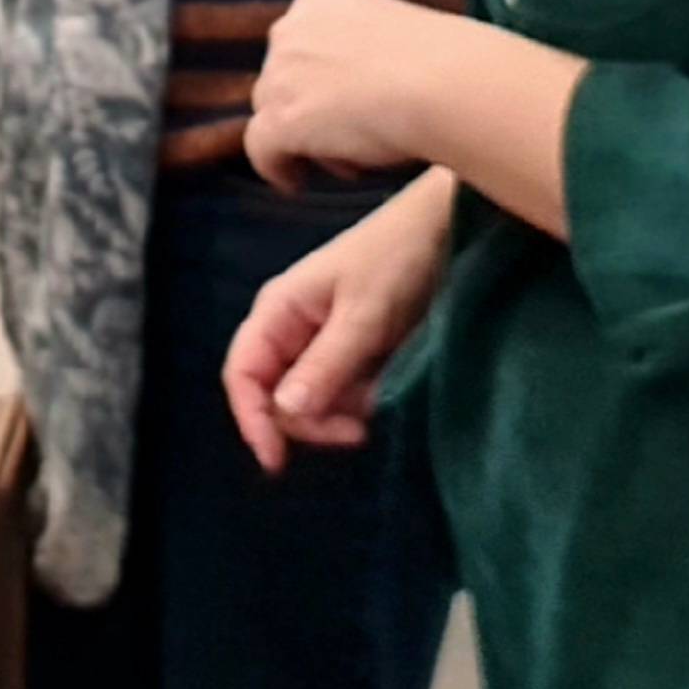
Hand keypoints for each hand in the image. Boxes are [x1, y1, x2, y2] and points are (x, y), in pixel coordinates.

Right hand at [223, 171, 454, 474]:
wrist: (446, 227)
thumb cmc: (398, 259)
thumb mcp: (365, 317)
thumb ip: (325, 365)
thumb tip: (284, 412)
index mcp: (279, 310)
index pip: (242, 373)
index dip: (252, 418)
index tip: (277, 461)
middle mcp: (291, 326)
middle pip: (274, 393)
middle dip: (308, 420)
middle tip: (357, 431)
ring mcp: (321, 337)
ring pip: (310, 396)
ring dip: (339, 412)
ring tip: (380, 403)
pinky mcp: (352, 346)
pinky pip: (340, 388)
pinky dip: (359, 400)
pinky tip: (386, 390)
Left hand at [246, 0, 461, 192]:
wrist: (447, 85)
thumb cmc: (447, 65)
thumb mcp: (399, 35)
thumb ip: (368, 51)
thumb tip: (370, 85)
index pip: (303, 40)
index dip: (323, 75)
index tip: (351, 100)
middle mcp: (291, 28)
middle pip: (283, 76)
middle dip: (313, 106)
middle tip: (353, 136)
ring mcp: (281, 73)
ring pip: (274, 112)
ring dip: (306, 137)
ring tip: (350, 162)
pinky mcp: (282, 119)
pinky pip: (261, 149)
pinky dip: (277, 168)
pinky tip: (296, 183)